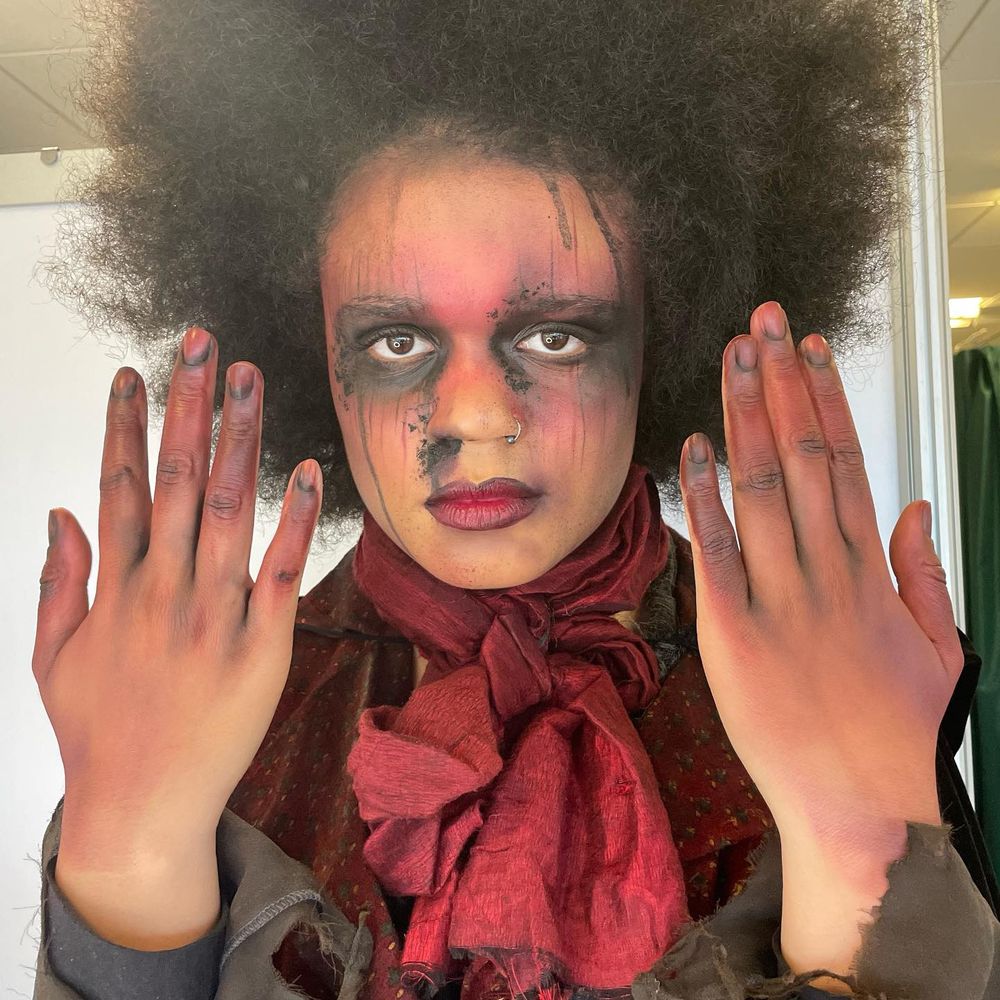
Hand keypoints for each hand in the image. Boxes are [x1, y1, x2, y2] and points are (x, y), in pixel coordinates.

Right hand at [33, 326, 322, 853]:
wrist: (144, 809)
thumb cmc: (98, 733)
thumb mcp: (53, 657)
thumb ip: (59, 580)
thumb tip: (61, 509)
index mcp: (115, 589)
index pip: (117, 485)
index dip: (125, 424)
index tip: (135, 372)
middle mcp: (163, 591)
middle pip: (173, 479)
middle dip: (187, 406)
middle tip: (201, 344)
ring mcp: (214, 616)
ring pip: (224, 510)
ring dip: (237, 440)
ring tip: (247, 380)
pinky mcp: (263, 646)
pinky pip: (282, 572)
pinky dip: (294, 521)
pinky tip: (305, 470)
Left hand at [678, 301, 959, 845]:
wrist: (863, 812)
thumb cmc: (902, 735)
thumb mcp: (940, 649)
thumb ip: (925, 573)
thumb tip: (917, 507)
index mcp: (872, 574)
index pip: (849, 463)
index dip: (826, 401)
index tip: (810, 351)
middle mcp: (826, 574)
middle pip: (802, 458)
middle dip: (779, 386)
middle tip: (761, 323)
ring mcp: (779, 602)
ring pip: (761, 491)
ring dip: (743, 419)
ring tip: (731, 360)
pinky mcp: (733, 636)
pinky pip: (714, 554)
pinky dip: (702, 498)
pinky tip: (692, 447)